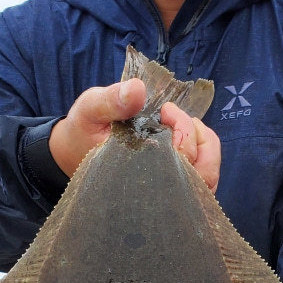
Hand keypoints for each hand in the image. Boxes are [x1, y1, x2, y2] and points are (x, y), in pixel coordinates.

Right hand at [48, 80, 219, 191]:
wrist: (75, 151)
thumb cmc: (85, 131)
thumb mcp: (91, 110)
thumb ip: (111, 101)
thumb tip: (137, 89)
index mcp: (137, 175)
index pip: (178, 163)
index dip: (182, 129)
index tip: (165, 110)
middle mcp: (158, 191)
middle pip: (202, 176)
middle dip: (196, 137)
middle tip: (176, 116)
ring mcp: (168, 192)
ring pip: (207, 178)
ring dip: (204, 146)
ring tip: (185, 124)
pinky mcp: (175, 186)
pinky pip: (203, 177)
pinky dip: (203, 153)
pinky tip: (186, 134)